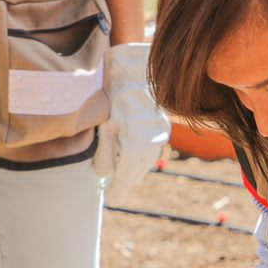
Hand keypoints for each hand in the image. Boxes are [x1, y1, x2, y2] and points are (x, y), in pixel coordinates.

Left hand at [94, 43, 169, 206]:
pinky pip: (151, 150)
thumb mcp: (105, 125)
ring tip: (123, 175)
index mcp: (135, 148)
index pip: (125, 180)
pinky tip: (132, 154)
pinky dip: (141, 156)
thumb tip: (104, 176)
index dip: (118, 191)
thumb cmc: (115, 94)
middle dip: (125, 182)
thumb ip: (105, 154)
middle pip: (136, 173)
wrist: (138, 68)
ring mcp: (159, 136)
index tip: (113, 200)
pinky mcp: (162, 126)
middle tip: (115, 191)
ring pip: (145, 162)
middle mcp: (150, 145)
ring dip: (133, 170)